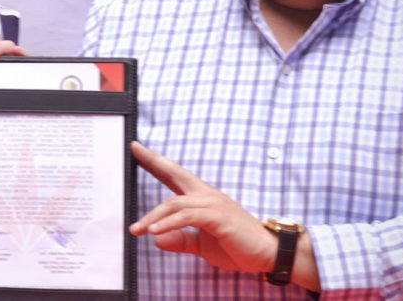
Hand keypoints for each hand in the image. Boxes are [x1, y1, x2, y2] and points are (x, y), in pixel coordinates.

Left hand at [128, 141, 274, 274]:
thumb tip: (157, 239)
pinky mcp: (218, 216)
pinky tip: (155, 232)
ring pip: (175, 204)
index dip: (157, 163)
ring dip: (153, 217)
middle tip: (135, 149)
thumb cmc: (238, 246)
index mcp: (203, 198)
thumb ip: (180, 239)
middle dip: (154, 161)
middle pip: (176, 174)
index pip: (175, 176)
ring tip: (137, 229)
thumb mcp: (202, 244)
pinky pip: (187, 217)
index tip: (139, 150)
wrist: (267, 254)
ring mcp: (213, 204)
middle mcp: (207, 196)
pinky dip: (169, 224)